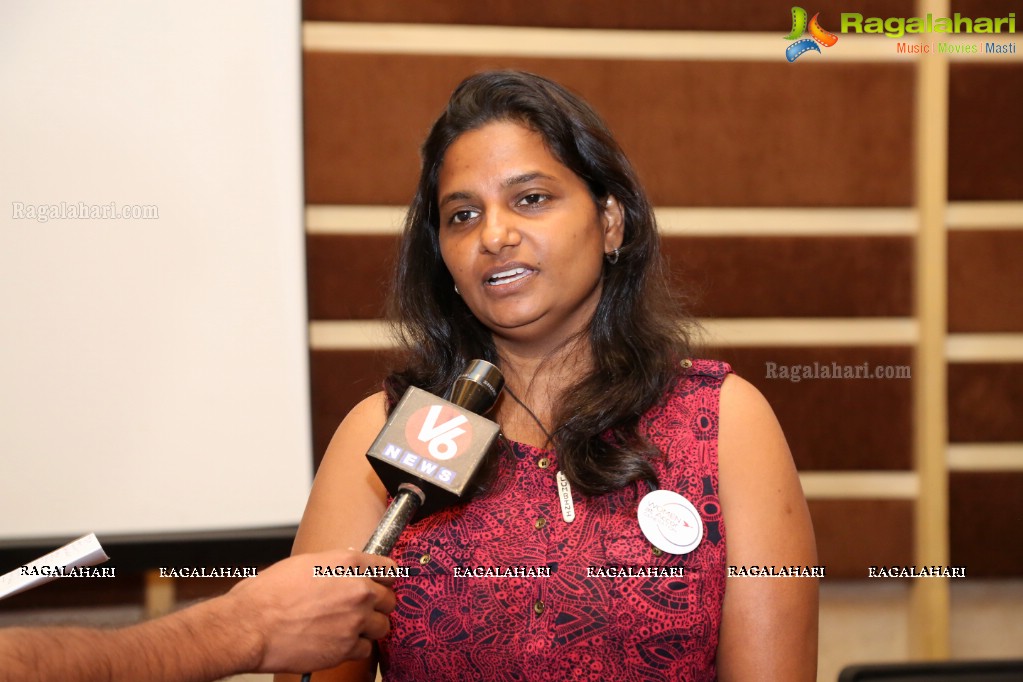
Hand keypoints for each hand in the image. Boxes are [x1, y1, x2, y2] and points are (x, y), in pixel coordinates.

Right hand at [226, 549, 397, 672]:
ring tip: (349, 627)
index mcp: (346, 564)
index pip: (388, 568)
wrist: (250, 626)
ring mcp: (354, 620)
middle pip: (389, 599)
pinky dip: (354, 648)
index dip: (384, 577)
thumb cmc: (267, 595)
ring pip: (382, 626)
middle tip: (362, 609)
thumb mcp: (304, 564)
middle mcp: (357, 590)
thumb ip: (334, 568)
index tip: (381, 583)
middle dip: (378, 605)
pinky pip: (366, 649)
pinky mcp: (346, 648)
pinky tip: (338, 642)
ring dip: (369, 627)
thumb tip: (345, 571)